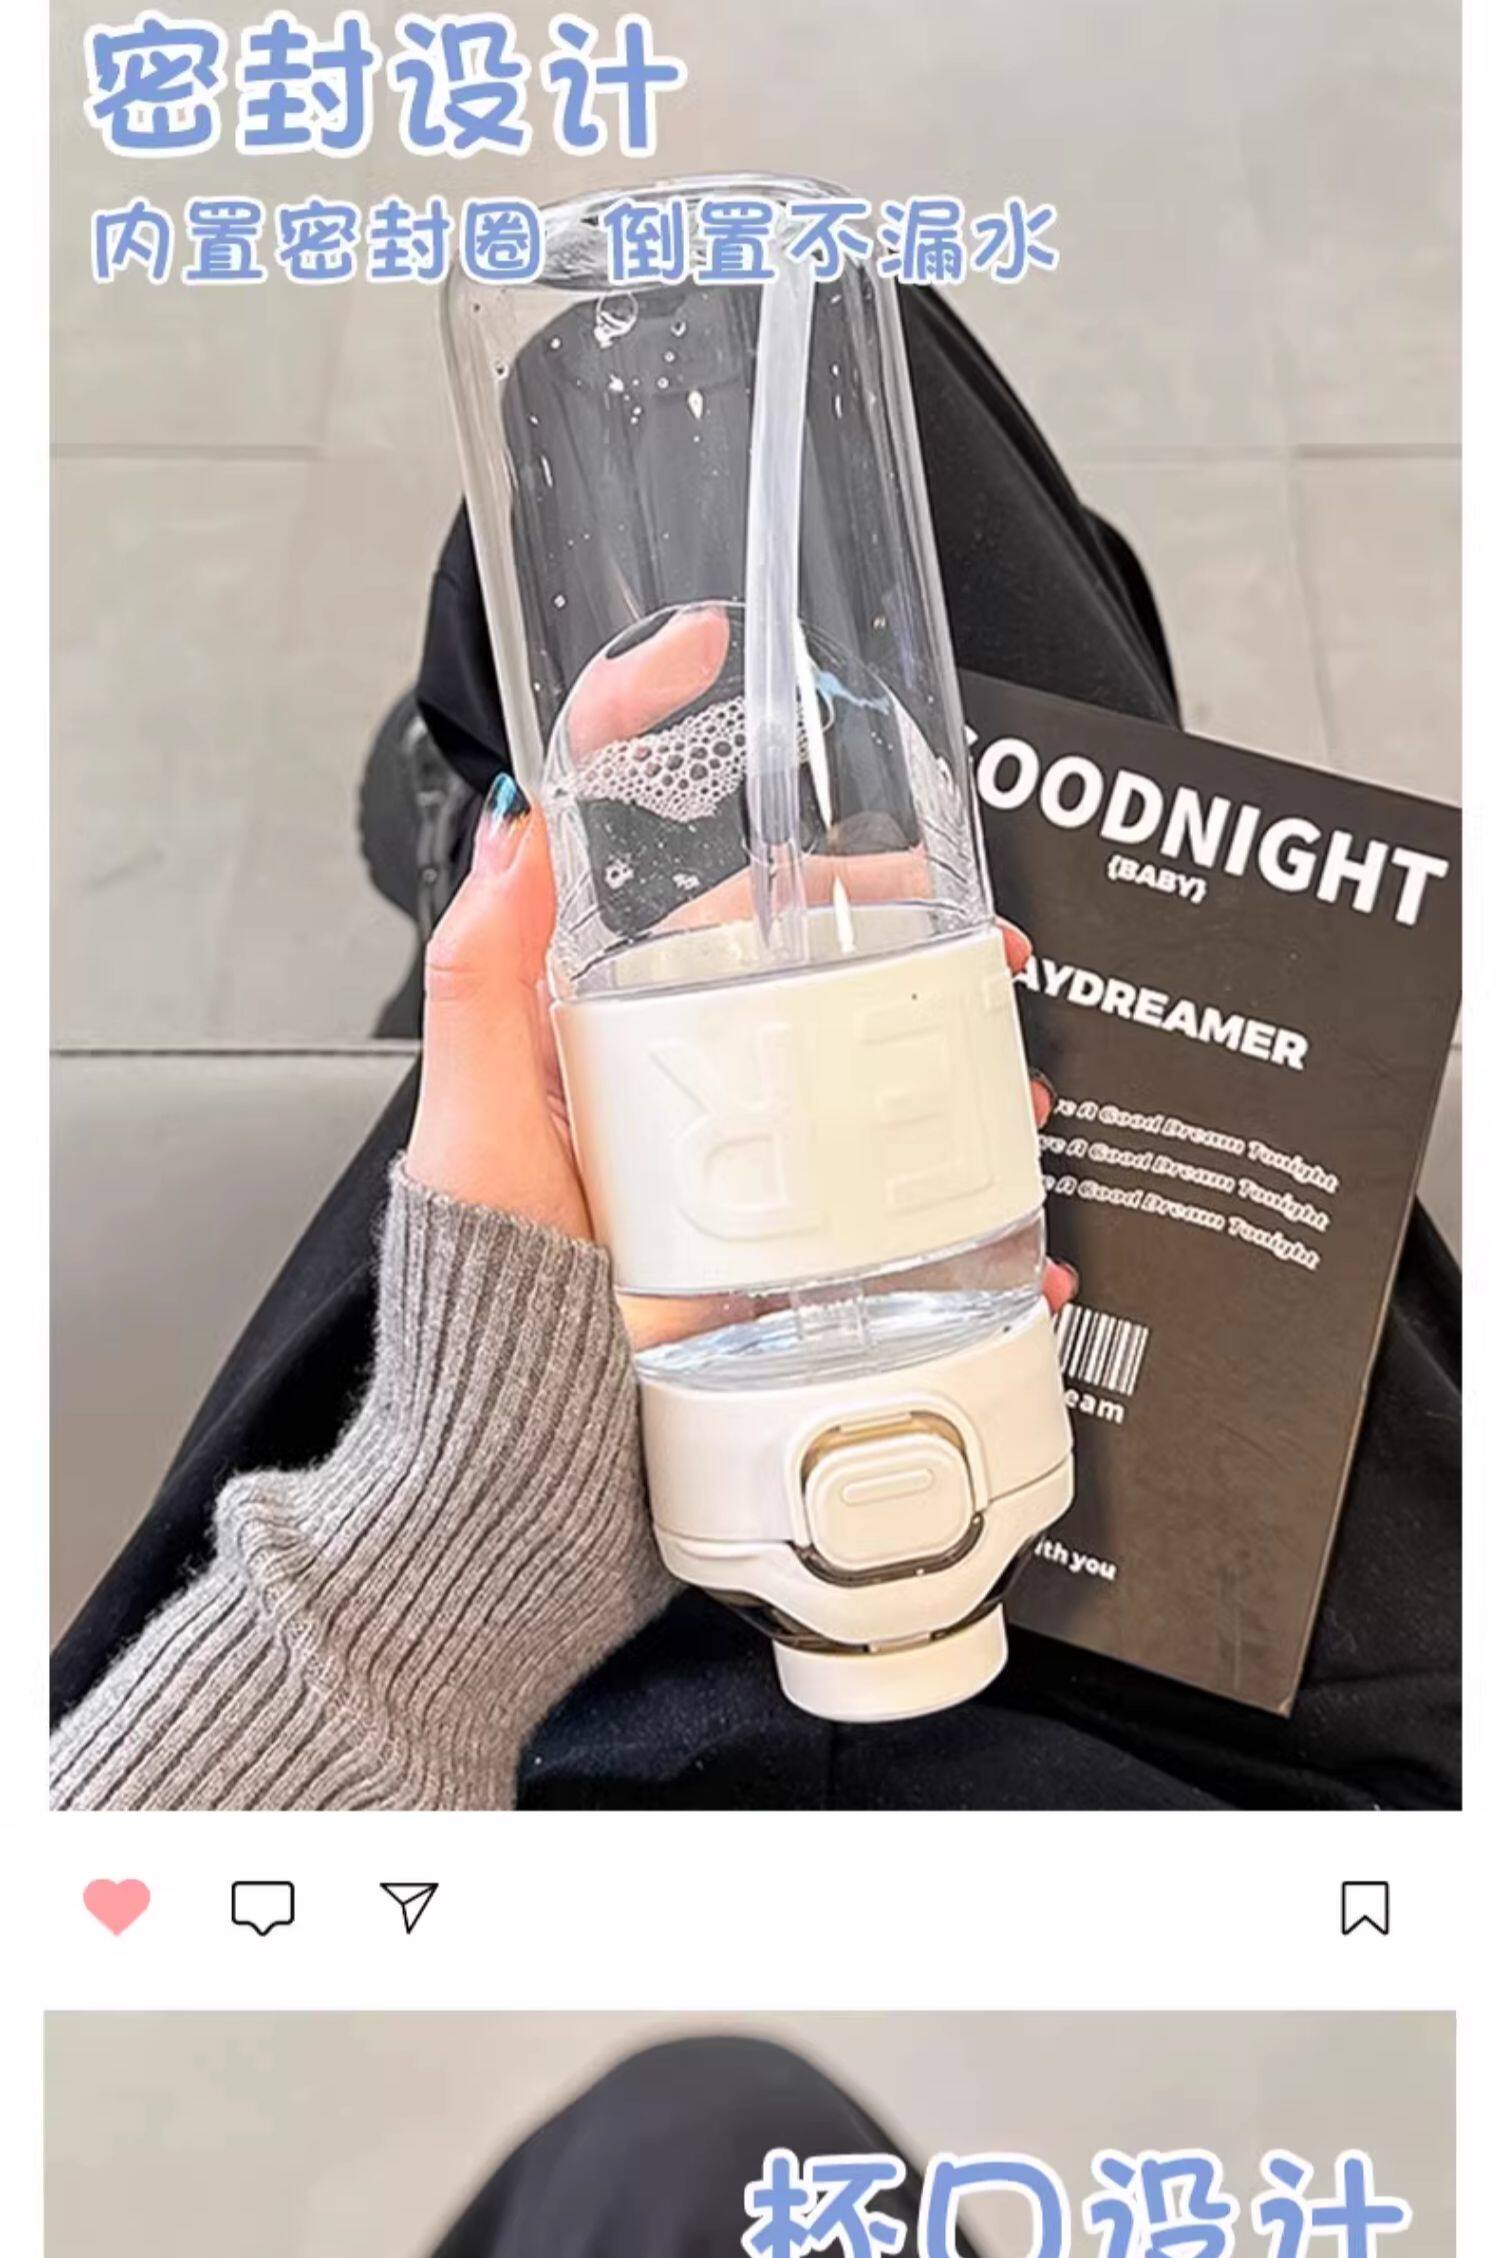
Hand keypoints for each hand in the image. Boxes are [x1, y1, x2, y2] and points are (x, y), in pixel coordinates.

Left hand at [405, 608, 1078, 1322]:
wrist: (527, 1465)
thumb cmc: (490, 1301)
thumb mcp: (476, 1128)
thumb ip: (486, 985)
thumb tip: (516, 825)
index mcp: (609, 1034)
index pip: (664, 875)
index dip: (675, 755)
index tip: (710, 658)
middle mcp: (684, 1087)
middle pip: (807, 971)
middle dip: (904, 942)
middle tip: (983, 948)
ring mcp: (747, 1172)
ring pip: (874, 1083)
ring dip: (959, 1069)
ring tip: (1014, 1084)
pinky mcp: (795, 1257)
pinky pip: (903, 1216)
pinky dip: (973, 1221)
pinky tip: (1020, 1230)